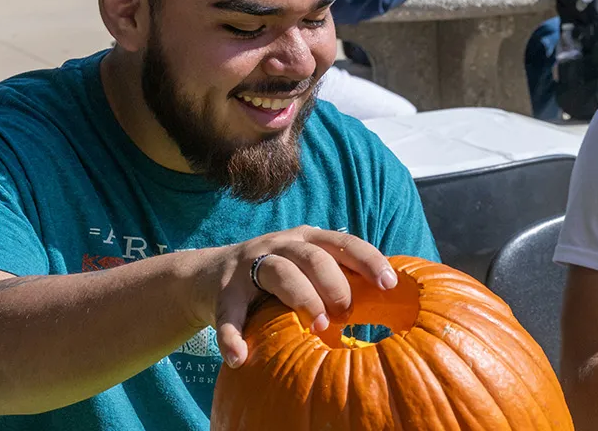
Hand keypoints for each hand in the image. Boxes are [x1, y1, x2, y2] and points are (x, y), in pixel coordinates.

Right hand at [197, 226, 398, 367]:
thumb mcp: (306, 269)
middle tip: (347, 315)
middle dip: (336, 285)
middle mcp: (281, 245)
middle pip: (315, 257)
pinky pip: (227, 313)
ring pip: (280, 273)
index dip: (368, 261)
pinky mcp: (223, 290)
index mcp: (308, 240)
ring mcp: (250, 264)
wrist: (208, 275)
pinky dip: (232, 336)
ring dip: (302, 299)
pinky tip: (239, 357)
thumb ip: (337, 277)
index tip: (389, 284)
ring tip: (317, 328)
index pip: (344, 244)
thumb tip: (385, 302)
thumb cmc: (276, 276)